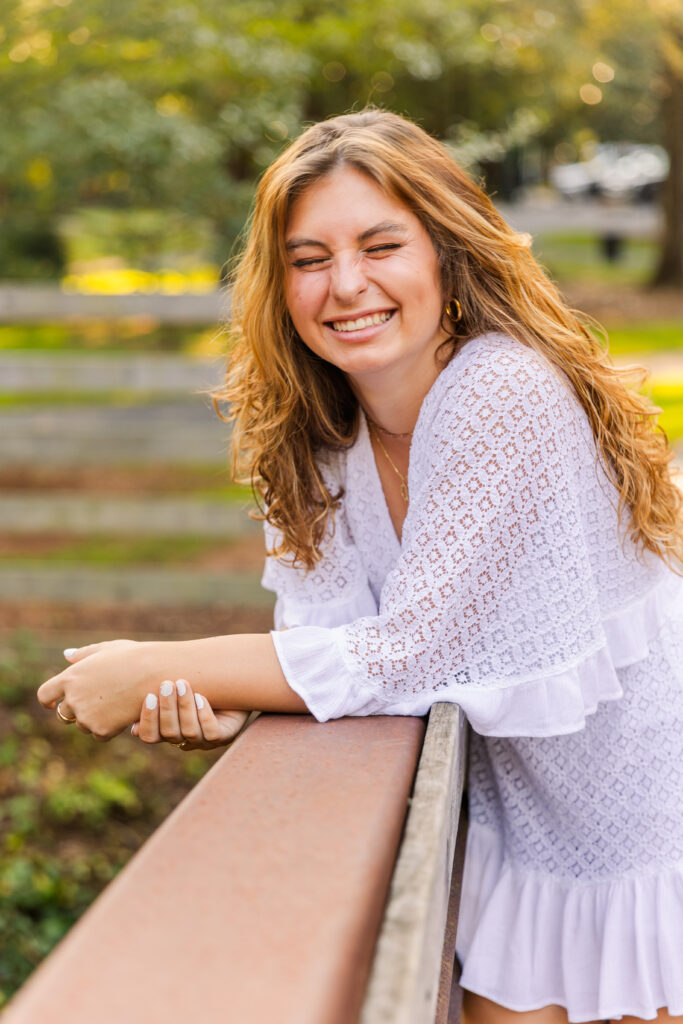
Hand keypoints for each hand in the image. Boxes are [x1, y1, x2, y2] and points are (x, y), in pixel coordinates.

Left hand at [37, 640, 158, 740]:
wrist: (156, 674)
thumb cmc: (135, 658)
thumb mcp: (108, 650)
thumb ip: (84, 654)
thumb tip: (67, 655)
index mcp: (70, 677)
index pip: (45, 695)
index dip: (49, 701)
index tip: (53, 704)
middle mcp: (73, 698)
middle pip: (64, 714)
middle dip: (76, 711)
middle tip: (98, 704)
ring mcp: (86, 716)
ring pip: (83, 725)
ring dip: (94, 719)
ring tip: (117, 704)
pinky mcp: (101, 730)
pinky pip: (99, 734)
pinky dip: (109, 728)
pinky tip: (123, 714)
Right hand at [131, 678, 249, 750]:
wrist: (233, 681)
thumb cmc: (198, 682)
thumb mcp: (174, 687)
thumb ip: (156, 697)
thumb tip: (133, 724)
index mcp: (166, 729)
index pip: (150, 735)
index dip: (148, 719)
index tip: (149, 696)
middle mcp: (183, 739)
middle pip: (169, 733)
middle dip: (167, 708)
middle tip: (167, 684)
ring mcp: (204, 740)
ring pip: (189, 732)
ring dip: (184, 706)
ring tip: (183, 684)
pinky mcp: (224, 737)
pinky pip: (211, 733)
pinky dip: (204, 715)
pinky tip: (201, 697)